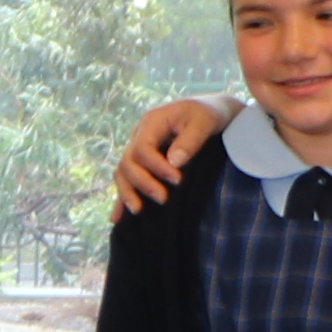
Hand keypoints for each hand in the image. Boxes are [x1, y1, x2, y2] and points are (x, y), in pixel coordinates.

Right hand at [107, 96, 227, 216]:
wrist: (214, 113)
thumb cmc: (210, 114)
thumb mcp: (205, 121)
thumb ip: (190, 140)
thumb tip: (174, 162)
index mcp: (151, 122)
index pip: (142, 149)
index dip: (156, 167)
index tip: (178, 179)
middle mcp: (140, 137)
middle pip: (127, 163)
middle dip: (142, 183)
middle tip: (164, 198)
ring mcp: (140, 151)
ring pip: (122, 174)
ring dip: (128, 193)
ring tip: (139, 211)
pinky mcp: (145, 164)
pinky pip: (128, 181)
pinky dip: (122, 199)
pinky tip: (118, 218)